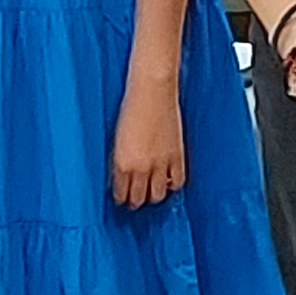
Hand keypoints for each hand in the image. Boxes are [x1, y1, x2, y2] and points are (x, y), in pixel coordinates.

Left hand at [111, 71, 188, 209]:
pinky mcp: (177, 157)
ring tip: (152, 193)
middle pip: (140, 199)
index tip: (122, 198)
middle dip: (136, 202)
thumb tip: (122, 175)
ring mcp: (161, 164)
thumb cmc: (131, 108)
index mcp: (122, 164)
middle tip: (135, 201)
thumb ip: (120, 160)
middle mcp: (141, 168)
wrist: (151, 92)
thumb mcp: (118, 139)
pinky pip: (177, 182)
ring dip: (154, 196)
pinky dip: (173, 185)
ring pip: (159, 195)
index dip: (122, 199)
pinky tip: (168, 182)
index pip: (121, 194)